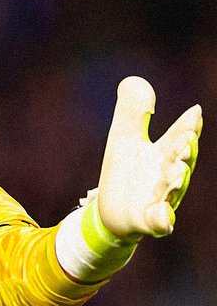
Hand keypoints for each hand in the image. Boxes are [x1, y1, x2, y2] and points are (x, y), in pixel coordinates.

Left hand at [97, 76, 201, 238]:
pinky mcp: (148, 221)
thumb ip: (132, 111)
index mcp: (164, 152)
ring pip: (173, 190)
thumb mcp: (123, 137)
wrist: (110, 210)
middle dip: (185, 151)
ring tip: (176, 171)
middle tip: (186, 139)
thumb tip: (138, 83)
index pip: (180, 135)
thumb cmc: (125, 171)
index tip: (195, 112)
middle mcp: (168, 175)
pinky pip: (159, 222)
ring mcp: (161, 199)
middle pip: (181, 161)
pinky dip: (162, 219)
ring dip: (177, 181)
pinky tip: (163, 215)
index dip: (188, 125)